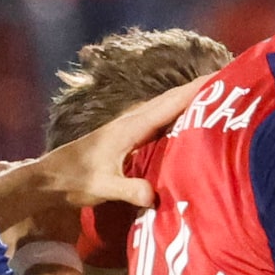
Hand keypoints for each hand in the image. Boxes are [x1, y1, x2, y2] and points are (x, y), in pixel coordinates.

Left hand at [39, 77, 212, 212]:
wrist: (47, 180)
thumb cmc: (72, 182)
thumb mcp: (102, 187)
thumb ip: (128, 190)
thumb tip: (154, 196)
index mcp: (129, 127)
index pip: (168, 104)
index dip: (194, 90)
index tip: (219, 78)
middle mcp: (130, 122)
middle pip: (169, 100)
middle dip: (197, 89)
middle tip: (227, 83)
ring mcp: (127, 128)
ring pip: (163, 108)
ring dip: (186, 100)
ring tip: (213, 97)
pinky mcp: (125, 137)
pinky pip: (157, 120)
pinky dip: (175, 114)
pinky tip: (185, 121)